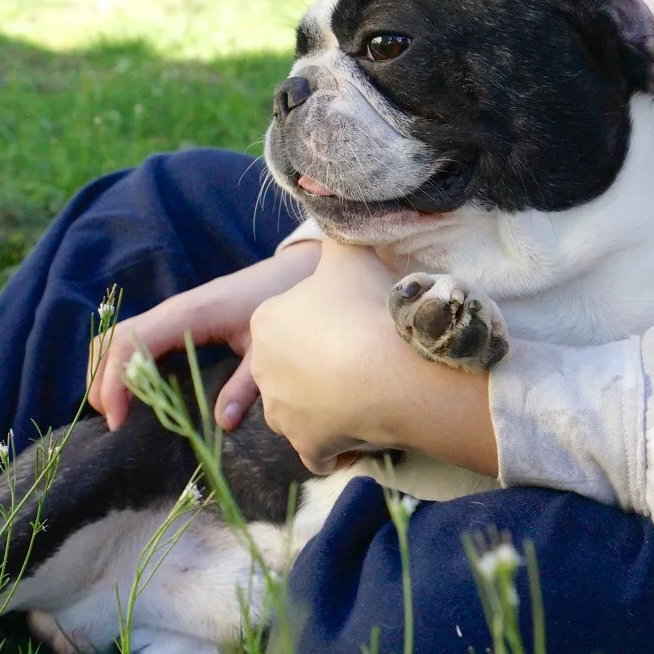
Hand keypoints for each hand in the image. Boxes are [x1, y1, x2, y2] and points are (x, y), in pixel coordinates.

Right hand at [88, 242, 320, 430]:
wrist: (295, 271)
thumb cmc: (281, 301)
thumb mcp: (266, 348)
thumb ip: (245, 385)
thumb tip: (221, 424)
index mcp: (188, 314)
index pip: (130, 344)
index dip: (114, 383)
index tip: (118, 422)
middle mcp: (173, 310)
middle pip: (114, 340)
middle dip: (103, 381)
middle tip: (114, 424)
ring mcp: (174, 312)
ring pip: (122, 337)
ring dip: (111, 372)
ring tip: (120, 412)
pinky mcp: (181, 317)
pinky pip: (140, 337)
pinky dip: (128, 363)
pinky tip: (141, 392)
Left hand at [250, 239, 498, 475]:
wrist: (389, 372)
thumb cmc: (365, 308)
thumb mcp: (349, 255)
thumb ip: (336, 233)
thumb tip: (329, 204)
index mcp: (266, 321)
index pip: (289, 320)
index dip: (324, 319)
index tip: (352, 320)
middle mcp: (264, 369)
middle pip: (293, 364)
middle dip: (320, 363)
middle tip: (361, 354)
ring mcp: (283, 413)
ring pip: (301, 406)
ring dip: (326, 403)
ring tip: (366, 390)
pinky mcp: (306, 446)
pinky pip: (319, 449)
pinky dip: (337, 444)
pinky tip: (361, 431)